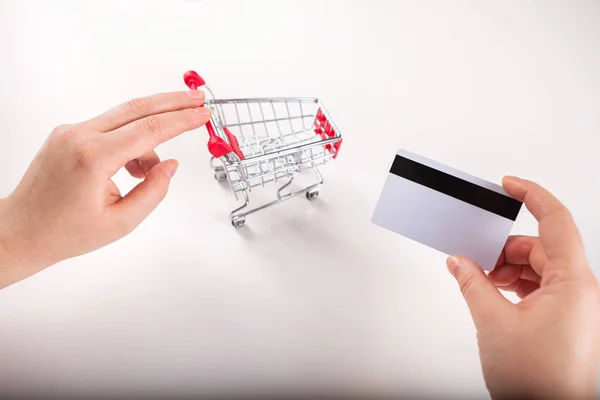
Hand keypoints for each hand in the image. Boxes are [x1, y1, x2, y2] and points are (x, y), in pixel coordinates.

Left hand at [0, 91, 210, 287]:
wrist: (21, 231)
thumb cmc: (64, 232)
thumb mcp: (120, 222)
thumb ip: (153, 191)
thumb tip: (170, 165)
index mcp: (92, 158)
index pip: (149, 129)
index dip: (182, 120)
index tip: (202, 114)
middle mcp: (79, 136)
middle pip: (137, 108)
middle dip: (173, 103)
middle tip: (198, 100)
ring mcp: (70, 132)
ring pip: (124, 119)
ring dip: (148, 137)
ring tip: (147, 173)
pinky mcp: (68, 134)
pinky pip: (109, 128)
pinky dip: (129, 141)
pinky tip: (130, 168)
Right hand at [447, 176, 599, 398]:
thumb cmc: (539, 381)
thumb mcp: (494, 323)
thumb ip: (472, 284)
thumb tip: (459, 262)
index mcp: (573, 283)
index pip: (555, 221)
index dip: (531, 196)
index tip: (509, 185)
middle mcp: (580, 291)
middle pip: (539, 247)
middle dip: (503, 249)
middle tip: (474, 256)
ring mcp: (575, 307)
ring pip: (538, 268)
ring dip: (507, 270)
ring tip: (482, 283)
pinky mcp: (566, 320)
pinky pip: (540, 288)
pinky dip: (515, 286)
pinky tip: (494, 295)